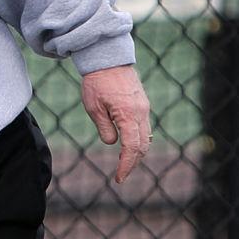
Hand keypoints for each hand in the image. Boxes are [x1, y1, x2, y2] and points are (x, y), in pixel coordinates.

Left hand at [81, 64, 151, 183]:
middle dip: (133, 163)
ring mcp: (144, 108)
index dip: (126, 165)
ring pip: (145, 137)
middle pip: (142, 145)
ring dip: (137, 153)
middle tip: (121, 175)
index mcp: (128, 115)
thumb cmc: (96, 83)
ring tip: (124, 164)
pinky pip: (144, 127)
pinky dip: (138, 140)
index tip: (119, 178)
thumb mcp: (93, 108)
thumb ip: (104, 128)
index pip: (131, 147)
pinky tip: (129, 147)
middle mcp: (141, 113)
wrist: (108, 60)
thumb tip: (112, 143)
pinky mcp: (142, 104)